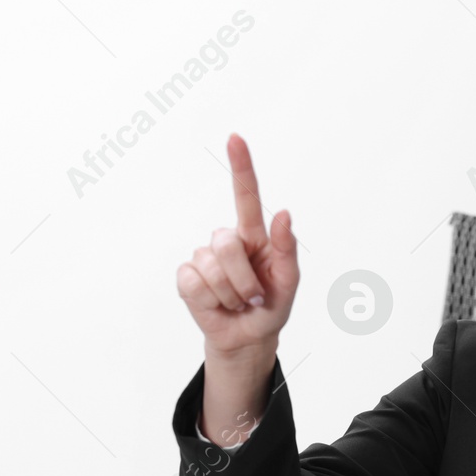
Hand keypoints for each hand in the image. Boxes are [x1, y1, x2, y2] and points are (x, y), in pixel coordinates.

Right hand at [176, 133, 299, 359]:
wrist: (248, 337)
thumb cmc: (271, 305)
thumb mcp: (288, 281)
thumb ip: (287, 249)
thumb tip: (284, 214)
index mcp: (254, 236)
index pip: (246, 196)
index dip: (241, 167)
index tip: (235, 138)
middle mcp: (226, 241)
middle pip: (226, 243)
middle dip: (243, 277)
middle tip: (253, 295)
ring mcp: (204, 257)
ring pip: (211, 266)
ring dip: (230, 293)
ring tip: (238, 302)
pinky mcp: (187, 277)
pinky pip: (194, 283)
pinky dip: (211, 300)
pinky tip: (217, 304)